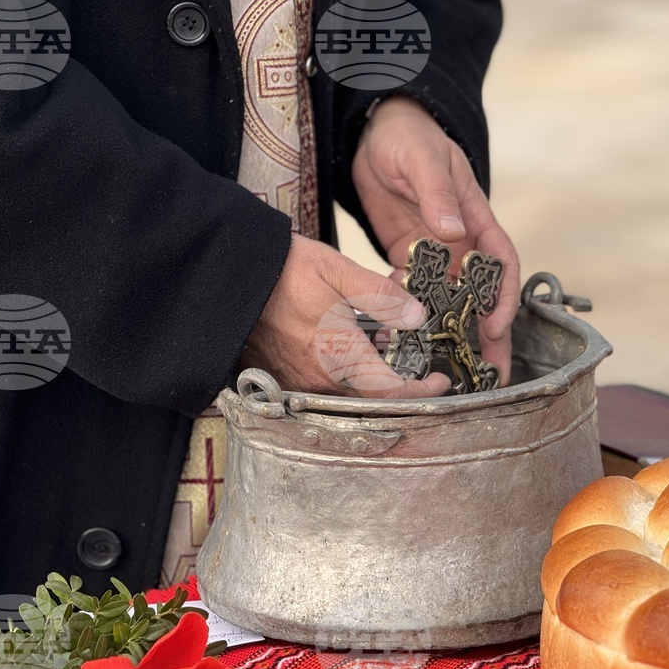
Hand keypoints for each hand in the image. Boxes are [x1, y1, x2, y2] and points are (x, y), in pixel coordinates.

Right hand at [241, 234, 450, 397]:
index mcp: (340, 355)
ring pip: (347, 393)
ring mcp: (298, 382)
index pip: (393, 393)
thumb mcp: (339, 271)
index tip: (441, 380)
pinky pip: (322, 386)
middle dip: (398, 382)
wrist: (227, 278)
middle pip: (372, 398)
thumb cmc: (282, 270)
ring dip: (369, 376)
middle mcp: (320, 378)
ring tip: (378, 345)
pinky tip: (344, 346)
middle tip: (414, 362)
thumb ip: (381, 297)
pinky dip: (342, 373)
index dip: (423, 391)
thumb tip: (416, 317)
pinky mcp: (281, 377)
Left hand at [352, 96, 520, 385]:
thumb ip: (437, 195)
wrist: (375, 134)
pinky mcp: (407, 257)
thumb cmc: (409, 139)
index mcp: (476, 219)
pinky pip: (414, 291)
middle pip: (481, 295)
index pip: (501, 264)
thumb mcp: (424, 161)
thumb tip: (452, 231)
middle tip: (490, 374)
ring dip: (453, 333)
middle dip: (489, 335)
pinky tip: (404, 335)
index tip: (495, 327)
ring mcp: (435, 253)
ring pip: (450, 301)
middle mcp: (461, 243)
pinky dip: (412, 312)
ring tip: (451, 371)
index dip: (503, 298)